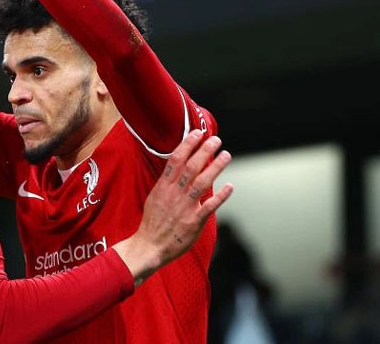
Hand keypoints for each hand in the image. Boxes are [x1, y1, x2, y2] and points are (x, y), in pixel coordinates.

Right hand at [113, 131, 232, 284]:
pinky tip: (230, 187)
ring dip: (215, 167)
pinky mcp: (193, 222)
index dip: (187, 145)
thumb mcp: (154, 197)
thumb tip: (177, 168)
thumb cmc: (152, 223)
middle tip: (215, 140)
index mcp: (163, 187)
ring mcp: (184, 207)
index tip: (198, 133)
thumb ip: (167, 184)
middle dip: (204, 151)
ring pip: (202, 183)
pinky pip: (209, 207)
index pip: (175, 160)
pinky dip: (220, 196)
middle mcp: (174, 194)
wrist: (149, 246)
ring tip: (226, 155)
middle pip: (191, 167)